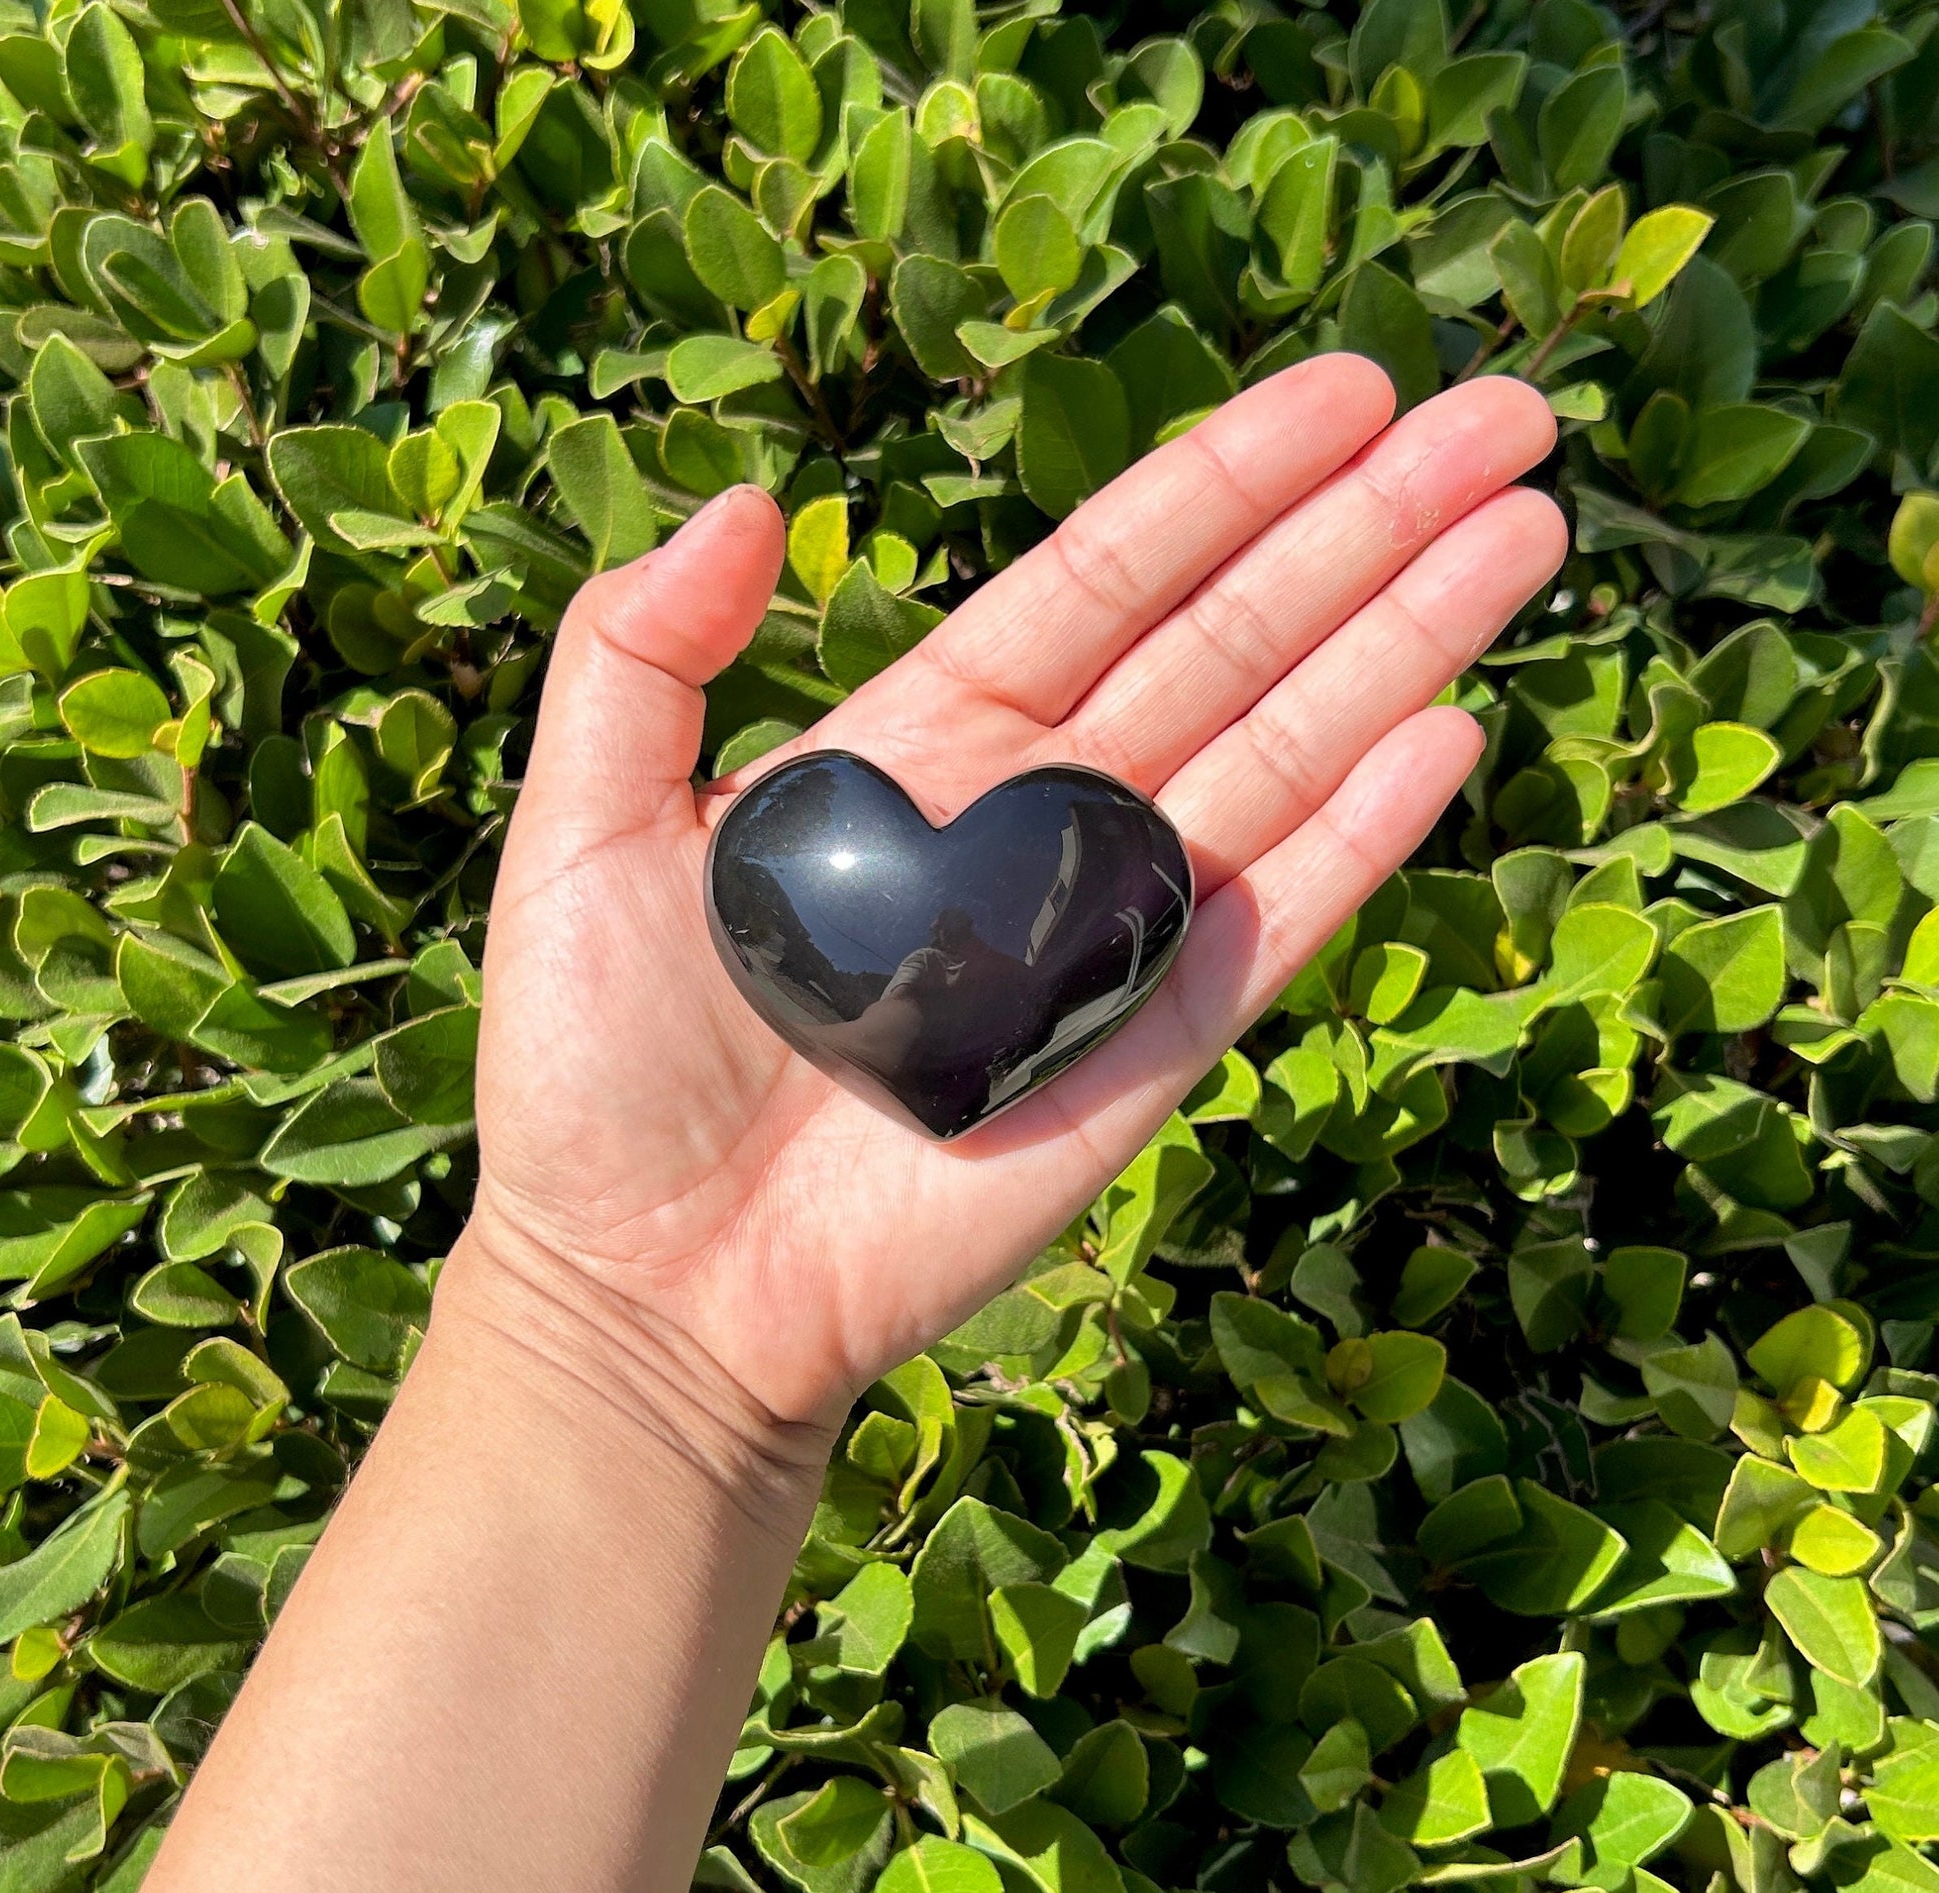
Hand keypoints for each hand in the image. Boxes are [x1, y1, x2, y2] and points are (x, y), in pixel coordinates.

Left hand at [463, 361, 1564, 1436]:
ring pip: (1288, 753)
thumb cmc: (596, 1068)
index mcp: (927, 740)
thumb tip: (738, 502)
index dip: (1228, 479)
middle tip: (1509, 420)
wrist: (656, 1285)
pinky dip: (1369, 832)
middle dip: (1372, 526)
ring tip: (1526, 528)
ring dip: (1409, 642)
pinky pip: (1280, 919)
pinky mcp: (1151, 1045)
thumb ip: (640, 656)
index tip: (1348, 392)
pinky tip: (1452, 730)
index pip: (1109, 574)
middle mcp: (1043, 813)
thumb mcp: (582, 830)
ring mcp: (1111, 928)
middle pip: (1238, 636)